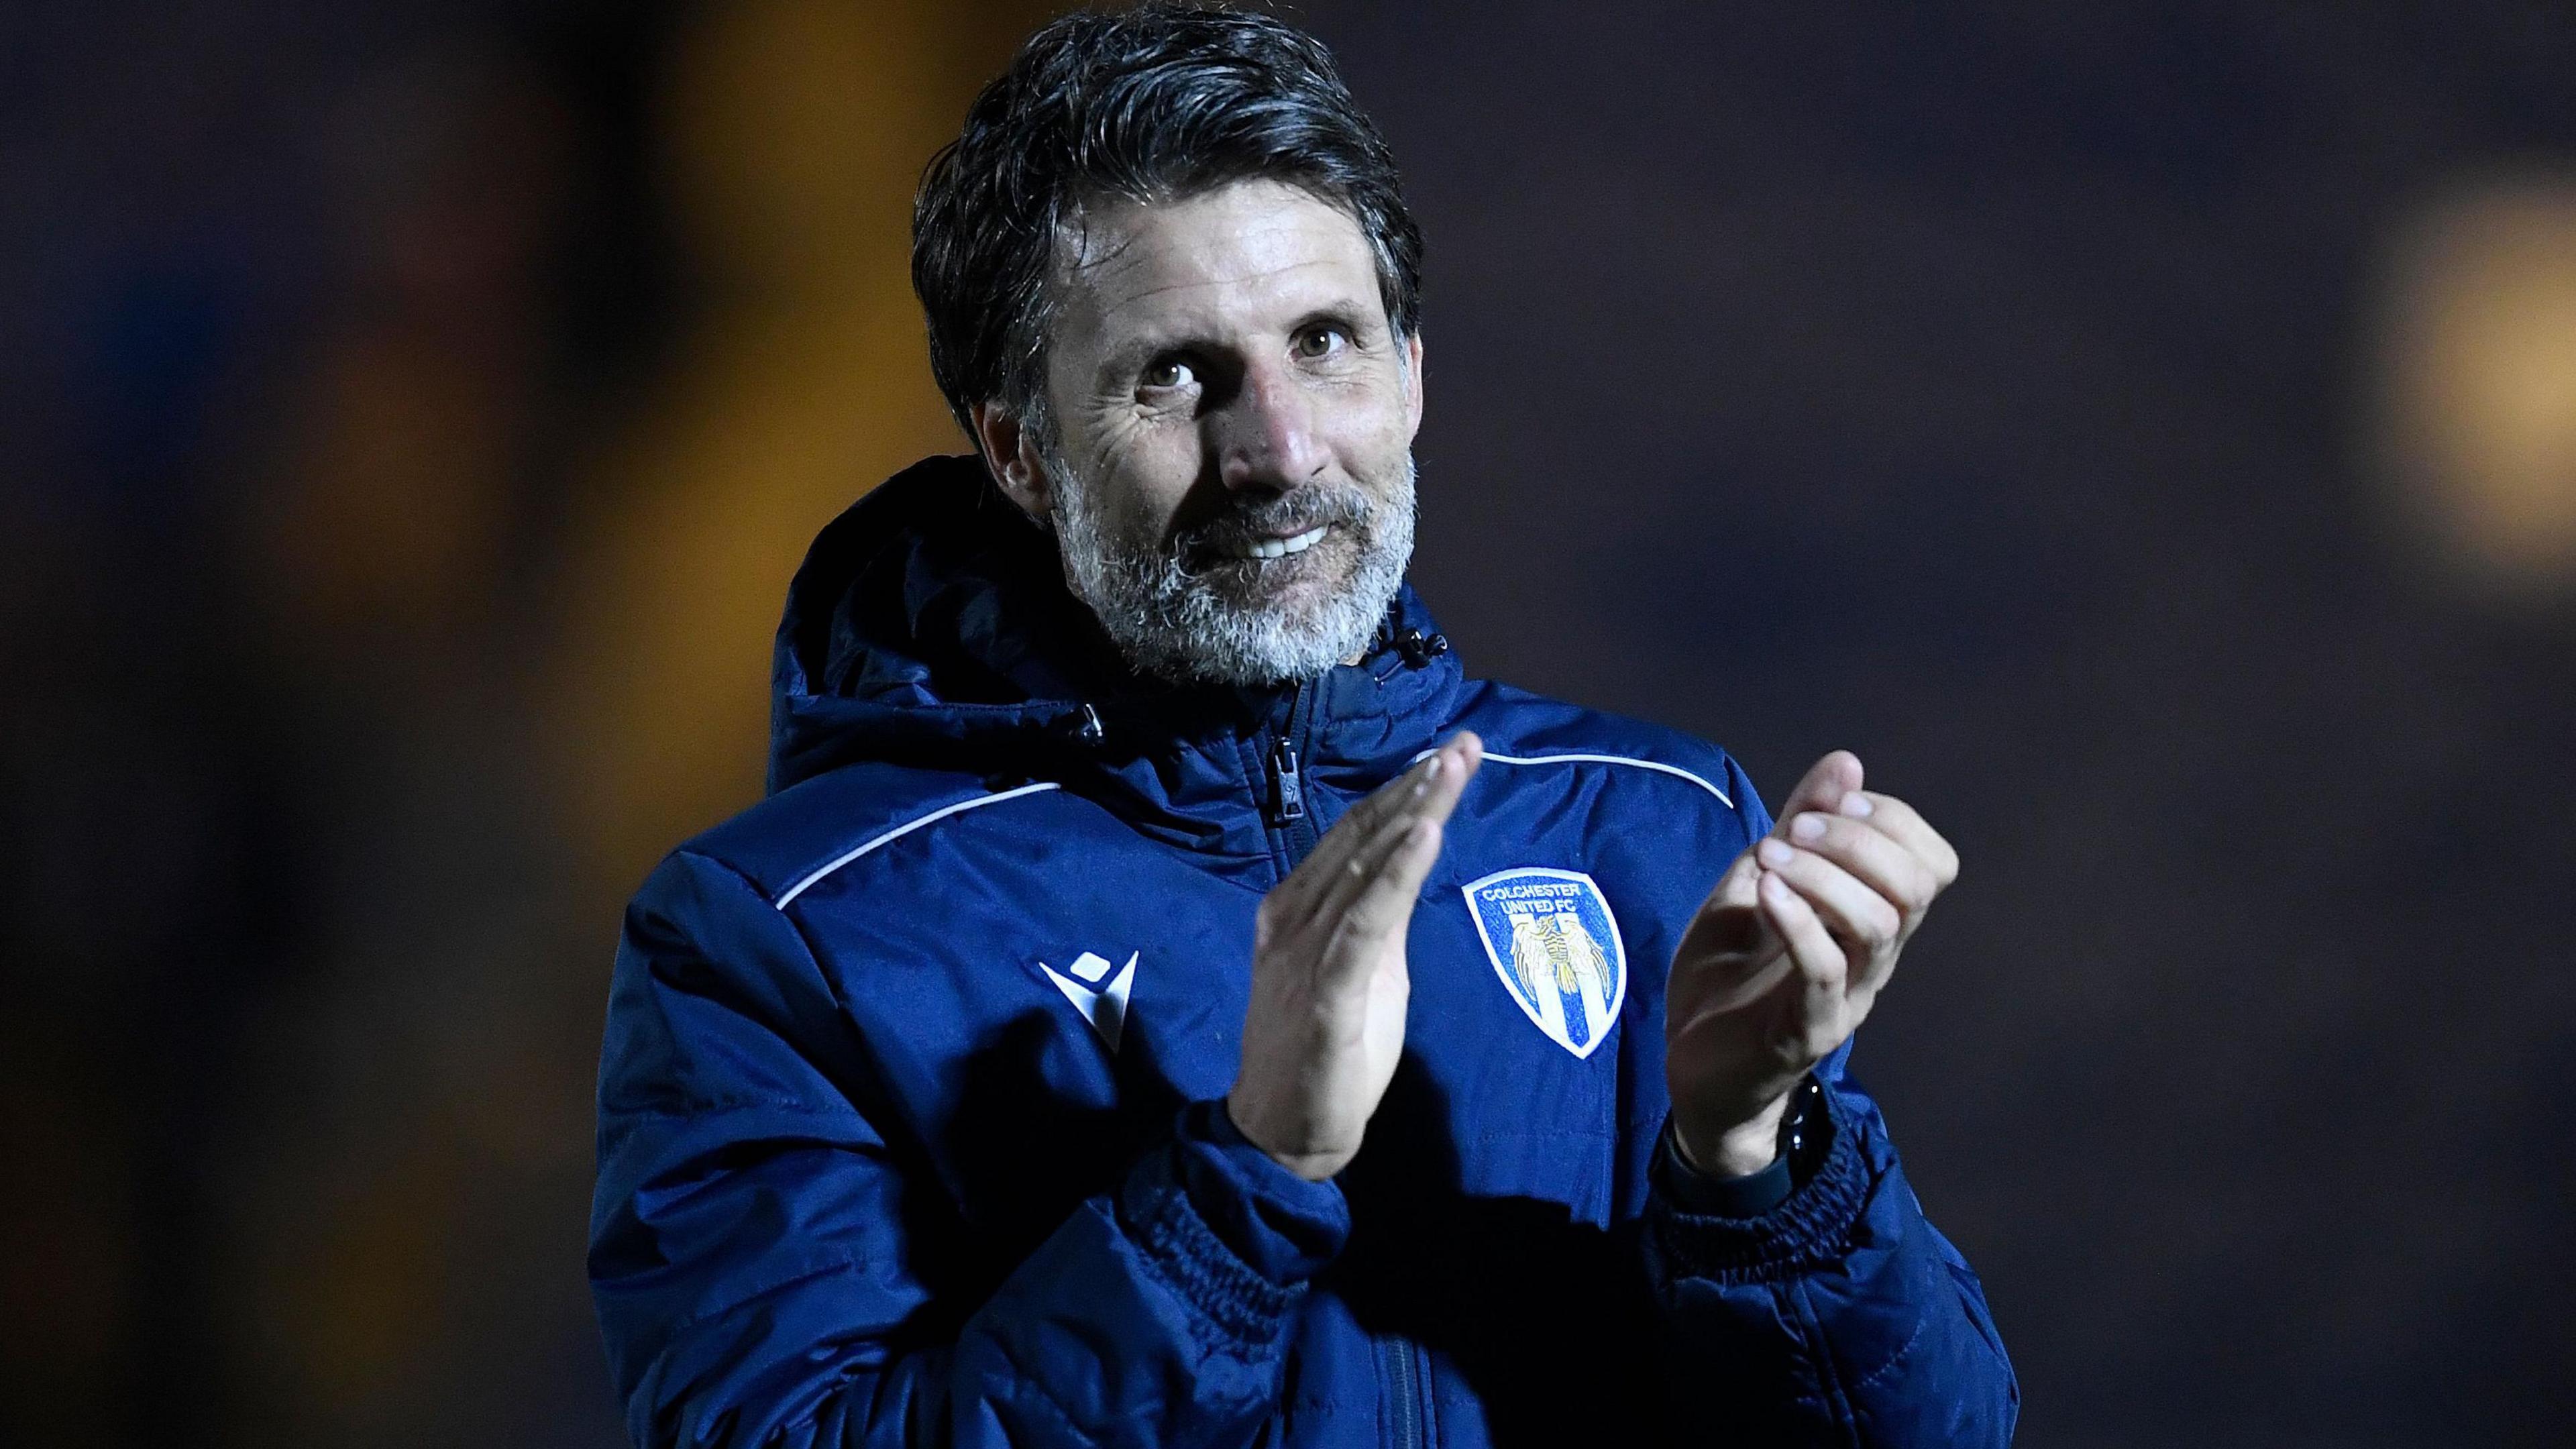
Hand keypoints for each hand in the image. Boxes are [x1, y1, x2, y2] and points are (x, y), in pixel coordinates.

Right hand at [1227, 732, 1482, 1179]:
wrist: (1285, 1133)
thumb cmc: (1325, 1053)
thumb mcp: (1361, 971)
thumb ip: (1379, 918)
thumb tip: (1411, 866)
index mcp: (1296, 906)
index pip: (1355, 835)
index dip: (1401, 790)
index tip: (1449, 753)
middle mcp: (1294, 916)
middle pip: (1362, 837)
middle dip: (1416, 787)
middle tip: (1464, 745)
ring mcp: (1304, 951)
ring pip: (1364, 866)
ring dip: (1412, 814)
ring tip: (1451, 770)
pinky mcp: (1324, 992)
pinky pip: (1365, 923)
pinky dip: (1396, 875)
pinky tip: (1424, 836)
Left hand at [1665, 751, 1958, 1176]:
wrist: (1690, 1063)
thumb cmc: (1729, 973)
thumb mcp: (1757, 878)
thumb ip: (1799, 825)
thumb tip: (1847, 761)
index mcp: (1872, 919)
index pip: (1932, 862)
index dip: (1892, 818)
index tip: (1830, 802)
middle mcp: (1874, 959)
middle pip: (1916, 887)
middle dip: (1858, 839)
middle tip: (1793, 829)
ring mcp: (1846, 998)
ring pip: (1879, 924)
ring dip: (1823, 874)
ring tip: (1768, 858)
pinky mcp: (1805, 1032)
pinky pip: (1824, 971)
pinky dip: (1796, 919)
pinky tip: (1762, 891)